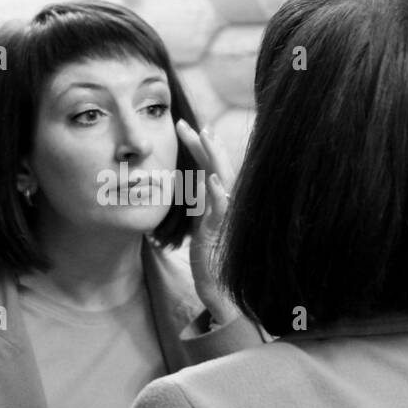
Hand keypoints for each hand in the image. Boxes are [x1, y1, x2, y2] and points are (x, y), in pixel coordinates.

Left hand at [175, 118, 240, 326]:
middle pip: (218, 165)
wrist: (215, 283)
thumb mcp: (200, 219)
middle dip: (204, 143)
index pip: (208, 164)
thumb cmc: (209, 253)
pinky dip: (217, 192)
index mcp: (218, 198)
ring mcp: (226, 215)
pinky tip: (210, 178)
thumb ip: (199, 199)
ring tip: (206, 137)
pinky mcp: (221, 230)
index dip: (197, 144)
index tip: (182, 125)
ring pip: (225, 180)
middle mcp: (226, 202)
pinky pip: (222, 209)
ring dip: (215, 158)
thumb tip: (191, 179)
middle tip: (188, 124)